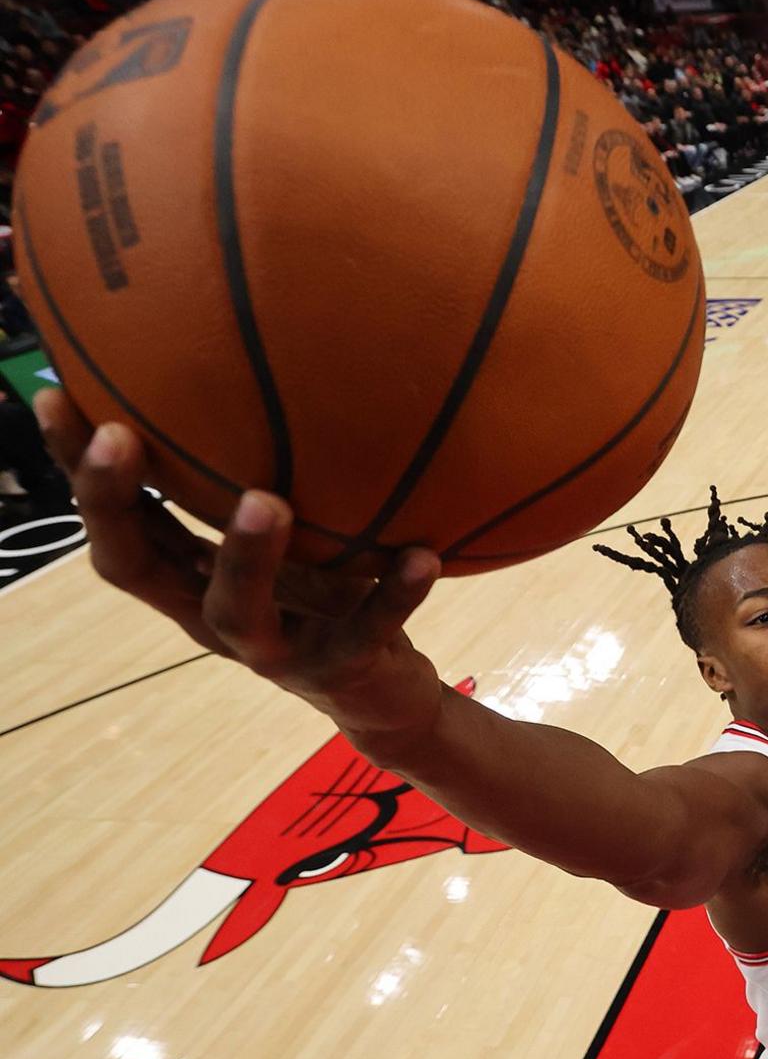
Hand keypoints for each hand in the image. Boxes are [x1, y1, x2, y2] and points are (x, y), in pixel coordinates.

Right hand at [33, 390, 443, 736]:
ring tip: (267, 500)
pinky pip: (367, 632)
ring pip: (238, 610)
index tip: (54, 395)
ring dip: (247, 555)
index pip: (115, 521)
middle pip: (136, 569)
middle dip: (115, 504)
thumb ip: (256, 476)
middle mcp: (210, 614)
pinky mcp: (338, 671)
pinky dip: (394, 596)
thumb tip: (251, 367)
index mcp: (187, 577)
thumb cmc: (322, 593)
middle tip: (119, 435)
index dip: (78, 468)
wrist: (382, 690)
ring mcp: (271, 650)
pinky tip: (423, 556)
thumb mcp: (286, 532)